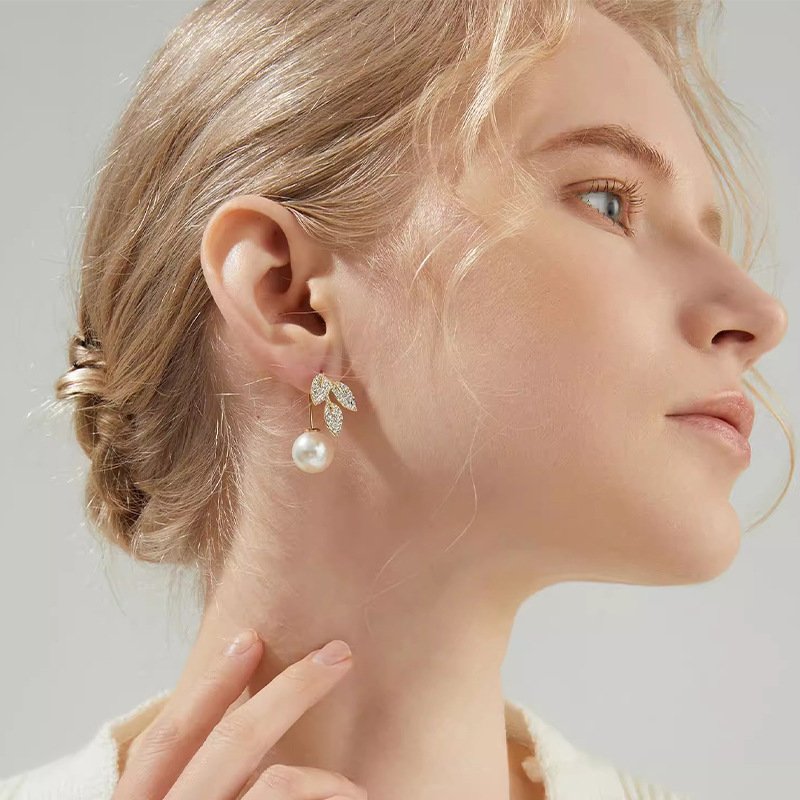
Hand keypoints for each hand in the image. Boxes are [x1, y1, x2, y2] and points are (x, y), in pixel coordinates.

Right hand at [112, 631, 364, 799]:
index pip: (167, 739)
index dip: (210, 685)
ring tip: (352, 789)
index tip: (250, 637)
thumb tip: (251, 722)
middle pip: (232, 743)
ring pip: (274, 783)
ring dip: (322, 777)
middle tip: (339, 656)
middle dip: (292, 691)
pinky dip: (325, 799)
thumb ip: (193, 779)